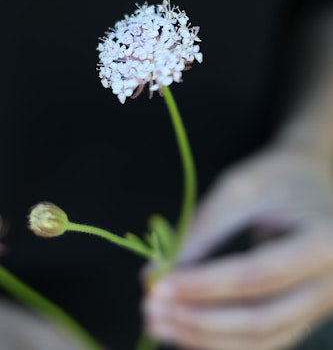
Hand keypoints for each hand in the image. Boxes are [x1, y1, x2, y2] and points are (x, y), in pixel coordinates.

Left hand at [143, 143, 332, 348]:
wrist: (310, 178)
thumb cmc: (276, 176)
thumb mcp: (240, 189)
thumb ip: (201, 232)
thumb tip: (152, 277)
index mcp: (323, 243)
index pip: (255, 276)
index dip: (202, 285)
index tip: (157, 285)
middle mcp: (331, 284)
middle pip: (260, 320)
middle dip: (198, 320)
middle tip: (150, 311)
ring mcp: (320, 305)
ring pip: (259, 340)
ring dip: (203, 337)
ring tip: (158, 324)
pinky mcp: (303, 313)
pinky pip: (261, 339)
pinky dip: (220, 339)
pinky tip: (184, 329)